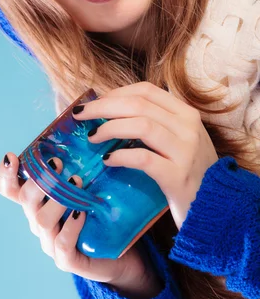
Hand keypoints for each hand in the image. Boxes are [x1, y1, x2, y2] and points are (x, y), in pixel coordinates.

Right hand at [0, 153, 163, 298]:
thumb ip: (76, 155)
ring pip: (41, 221)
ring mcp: (51, 242)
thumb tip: (72, 113)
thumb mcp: (90, 181)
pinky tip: (81, 212)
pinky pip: (61, 245)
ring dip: (57, 199)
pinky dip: (69, 227)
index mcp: (39, 202)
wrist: (124, 251)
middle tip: (58, 162)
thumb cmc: (103, 210)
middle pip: (26, 200)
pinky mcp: (68, 260)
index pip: (11, 189)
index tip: (12, 155)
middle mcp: (39, 221)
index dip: (6, 174)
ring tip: (77, 182)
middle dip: (39, 180)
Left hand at [72, 81, 218, 229]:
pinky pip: (143, 158)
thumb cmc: (189, 172)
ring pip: (141, 125)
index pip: (146, 90)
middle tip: (81, 115)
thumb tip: (108, 110)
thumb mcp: (178, 140)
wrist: (216, 209)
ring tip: (92, 137)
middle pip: (138, 104)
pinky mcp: (178, 176)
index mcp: (186, 113)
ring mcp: (186, 151)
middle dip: (103, 107)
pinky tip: (108, 159)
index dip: (116, 92)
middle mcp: (188, 127)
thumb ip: (153, 123)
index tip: (95, 102)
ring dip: (109, 128)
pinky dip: (121, 156)